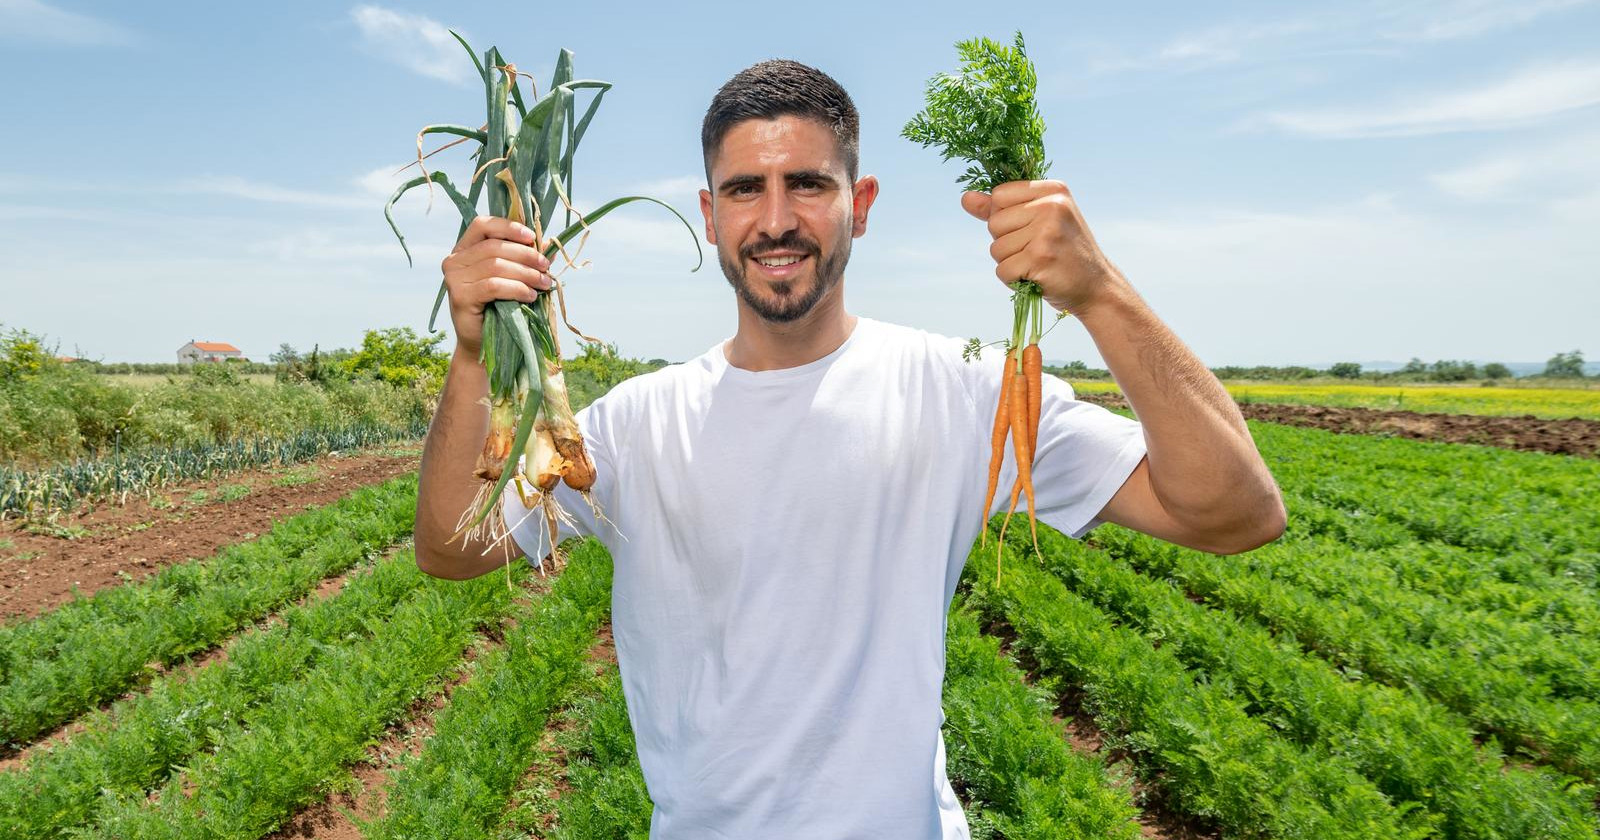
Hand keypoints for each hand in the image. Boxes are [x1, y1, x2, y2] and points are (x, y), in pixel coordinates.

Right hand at [439, 216, 555, 357]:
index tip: (532, 237)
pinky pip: (493, 286)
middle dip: (526, 255)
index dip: (508, 226)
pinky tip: (530, 296)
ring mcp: (454, 279)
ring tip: (543, 283)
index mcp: (464, 249)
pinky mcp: (460, 297)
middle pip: (494, 246)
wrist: (482, 343)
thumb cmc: (498, 307)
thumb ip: (525, 259)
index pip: (482, 225)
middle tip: (546, 267)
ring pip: (496, 265)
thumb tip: (550, 245)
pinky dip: (516, 288)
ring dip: (526, 273)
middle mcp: (454, 260)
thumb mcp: (511, 277)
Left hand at [961, 180, 1120, 314]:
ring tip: (1039, 264)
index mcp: (1054, 189)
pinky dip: (1014, 280)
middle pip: (994, 223)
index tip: (1031, 229)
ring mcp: (1046, 231)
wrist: (1097, 287)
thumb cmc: (1064, 252)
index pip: (999, 195)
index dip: (1005, 217)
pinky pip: (1002, 270)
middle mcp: (1052, 205)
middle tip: (1038, 250)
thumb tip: (965, 197)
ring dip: (1011, 263)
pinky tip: (1037, 277)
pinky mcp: (1040, 258)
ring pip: (995, 248)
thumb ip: (1002, 208)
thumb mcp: (1040, 220)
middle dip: (1007, 243)